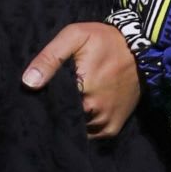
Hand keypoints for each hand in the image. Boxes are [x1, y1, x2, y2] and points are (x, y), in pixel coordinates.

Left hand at [21, 21, 140, 137]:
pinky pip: (91, 135)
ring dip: (70, 120)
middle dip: (56, 111)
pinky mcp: (112, 127)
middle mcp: (94, 109)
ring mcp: (104, 121)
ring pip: (76, 129)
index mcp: (81, 87)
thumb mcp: (75, 36)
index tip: (42, 94)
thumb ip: (49, 57)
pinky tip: (82, 113)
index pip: (51, 105)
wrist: (142, 51)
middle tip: (57, 97)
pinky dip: (84, 127)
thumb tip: (28, 82)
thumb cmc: (105, 40)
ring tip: (69, 104)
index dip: (44, 101)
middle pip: (63, 118)